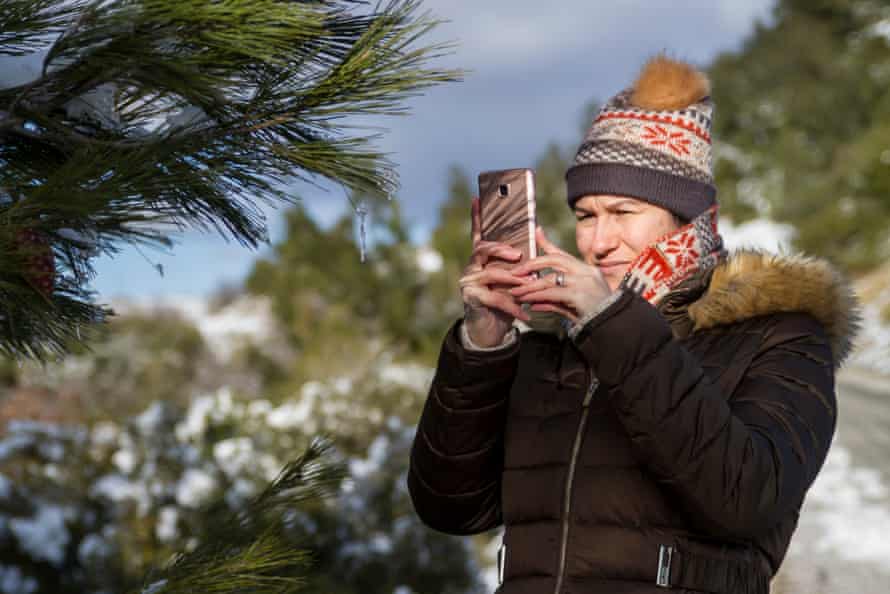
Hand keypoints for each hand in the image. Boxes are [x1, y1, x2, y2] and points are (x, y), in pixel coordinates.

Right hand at [459, 197, 532, 346]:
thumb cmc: (505, 298)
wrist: (491, 328)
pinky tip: (527, 314)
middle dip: (501, 249)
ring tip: (529, 284)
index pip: (478, 233)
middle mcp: (472, 266)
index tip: (478, 197)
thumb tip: (538, 231)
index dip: (477, 216)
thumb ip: (522, 258)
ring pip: (491, 274)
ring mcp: (469, 282)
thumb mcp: (515, 277)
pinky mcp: (472, 298)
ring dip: (512, 279)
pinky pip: (495, 298)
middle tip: (518, 254)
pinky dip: (514, 307)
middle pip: (483, 249)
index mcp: (482, 258)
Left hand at [508, 226, 610, 323]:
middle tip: (516, 272)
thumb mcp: (573, 307)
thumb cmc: (595, 319)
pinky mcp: (579, 294)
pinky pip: (552, 293)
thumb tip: (534, 303)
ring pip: (549, 279)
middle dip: (532, 264)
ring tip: (516, 293)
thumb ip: (554, 302)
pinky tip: (528, 301)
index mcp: (587, 270)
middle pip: (554, 260)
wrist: (614, 329)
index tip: (537, 231)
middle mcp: (586, 272)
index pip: (564, 254)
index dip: (548, 243)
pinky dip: (537, 296)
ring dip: (529, 286)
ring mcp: (584, 282)